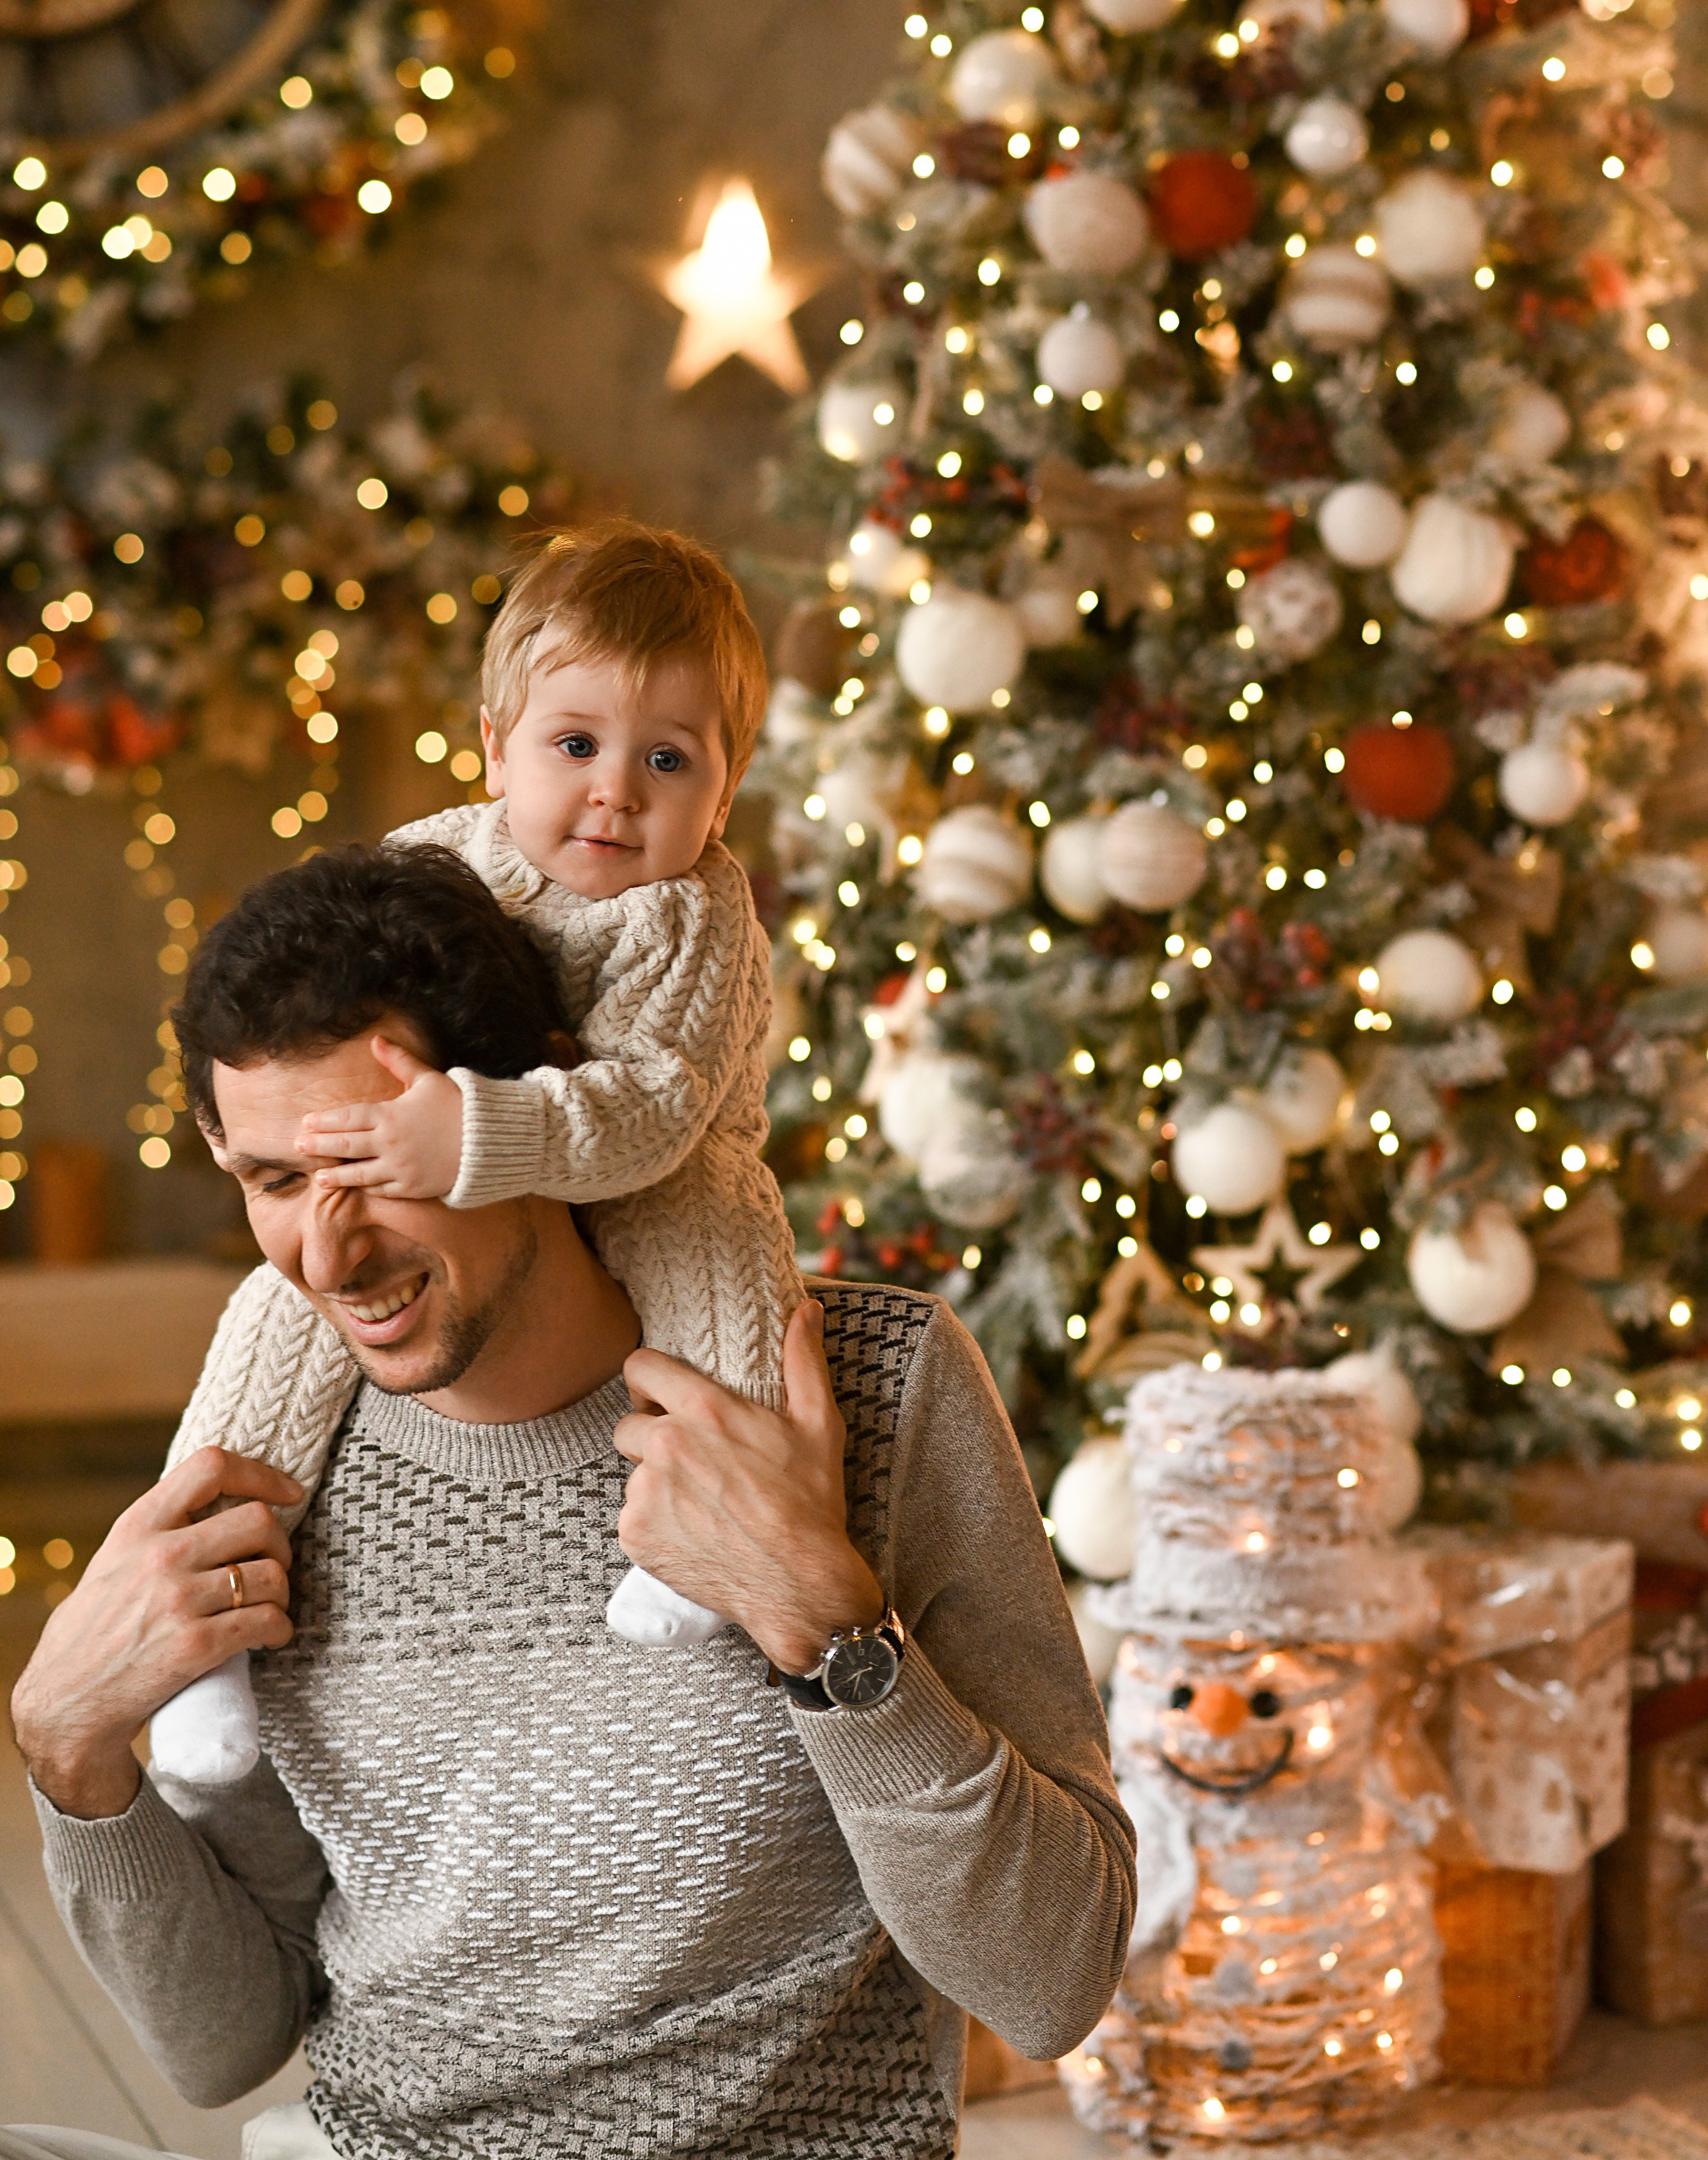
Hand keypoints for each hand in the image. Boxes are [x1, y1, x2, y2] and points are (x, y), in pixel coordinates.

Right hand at [9, 1449, 301, 1819]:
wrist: (63, 1705)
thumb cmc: (91, 1634)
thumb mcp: (112, 1563)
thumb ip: (156, 1533)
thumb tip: (215, 1509)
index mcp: (137, 1527)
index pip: (210, 1467)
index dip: (261, 1474)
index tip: (289, 1493)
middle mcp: (160, 1555)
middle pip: (258, 1520)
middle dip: (280, 1545)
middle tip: (273, 1568)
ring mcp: (178, 1599)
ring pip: (272, 1574)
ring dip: (282, 1594)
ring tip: (268, 1608)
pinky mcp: (196, 1645)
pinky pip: (268, 1621)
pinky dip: (280, 1630)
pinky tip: (270, 1638)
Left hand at [298, 1034, 463, 1197]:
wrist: (489, 1140)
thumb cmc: (458, 1105)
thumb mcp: (428, 1078)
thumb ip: (398, 1061)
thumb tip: (375, 1040)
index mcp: (390, 1115)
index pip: (347, 1118)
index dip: (325, 1121)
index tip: (307, 1122)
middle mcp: (390, 1143)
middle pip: (345, 1146)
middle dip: (319, 1146)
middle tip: (298, 1146)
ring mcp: (400, 1167)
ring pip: (359, 1173)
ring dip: (336, 1175)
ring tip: (319, 1177)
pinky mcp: (413, 1187)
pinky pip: (383, 1189)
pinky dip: (368, 1187)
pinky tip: (356, 1186)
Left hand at [612, 1300, 882, 1673]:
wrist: (798, 1584)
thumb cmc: (811, 1501)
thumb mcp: (818, 1423)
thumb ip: (803, 1359)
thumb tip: (806, 1309)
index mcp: (702, 1411)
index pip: (639, 1368)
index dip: (649, 1378)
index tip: (662, 1393)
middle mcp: (664, 1447)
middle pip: (628, 1424)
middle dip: (651, 1434)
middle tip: (691, 1457)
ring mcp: (644, 1495)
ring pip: (633, 1474)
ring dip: (656, 1482)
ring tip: (701, 1501)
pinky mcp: (635, 1536)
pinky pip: (631, 1517)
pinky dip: (654, 1523)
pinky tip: (692, 1531)